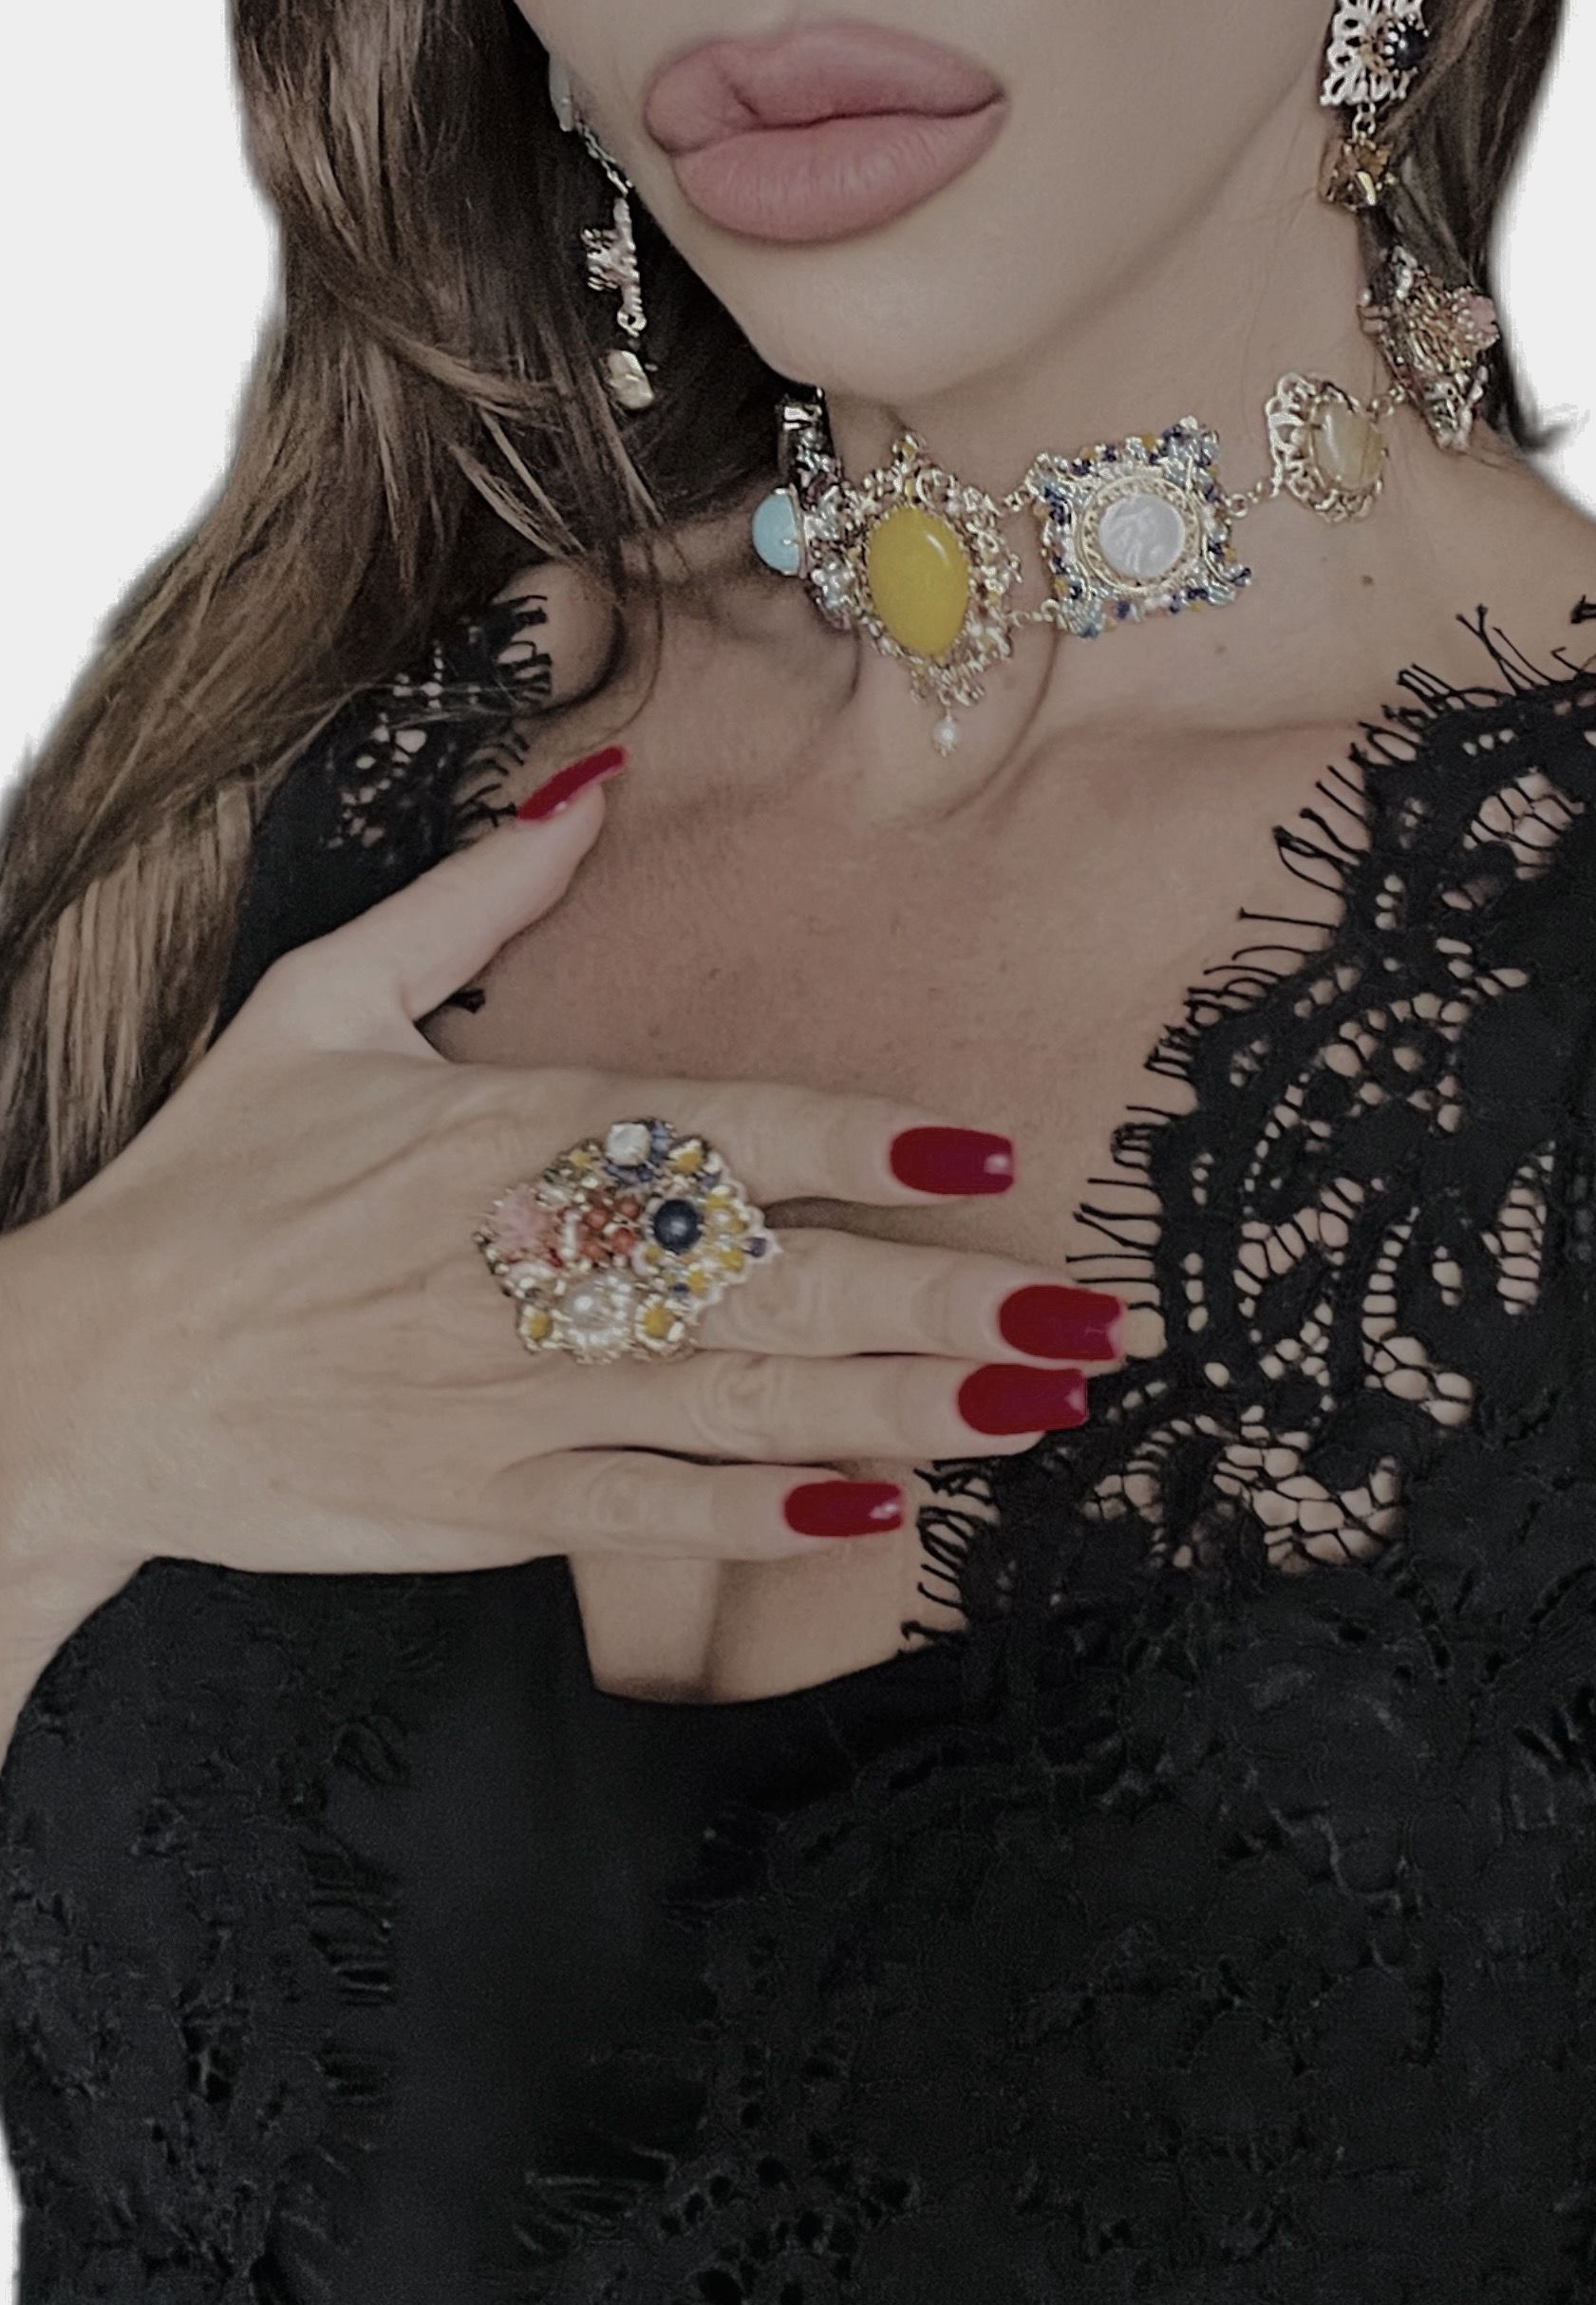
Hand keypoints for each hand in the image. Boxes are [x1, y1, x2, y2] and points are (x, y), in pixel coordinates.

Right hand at [1, 756, 1119, 1708]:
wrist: (89, 1374)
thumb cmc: (205, 1185)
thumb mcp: (316, 1002)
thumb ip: (470, 897)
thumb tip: (590, 784)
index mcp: (513, 1133)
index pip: (728, 1130)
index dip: (869, 1143)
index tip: (992, 1152)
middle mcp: (540, 1264)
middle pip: (782, 1278)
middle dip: (947, 1302)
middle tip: (1086, 1318)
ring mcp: (521, 1396)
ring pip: (751, 1404)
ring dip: (909, 1410)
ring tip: (1039, 1409)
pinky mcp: (490, 1506)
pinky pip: (658, 1515)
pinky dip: (769, 1520)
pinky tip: (880, 1517)